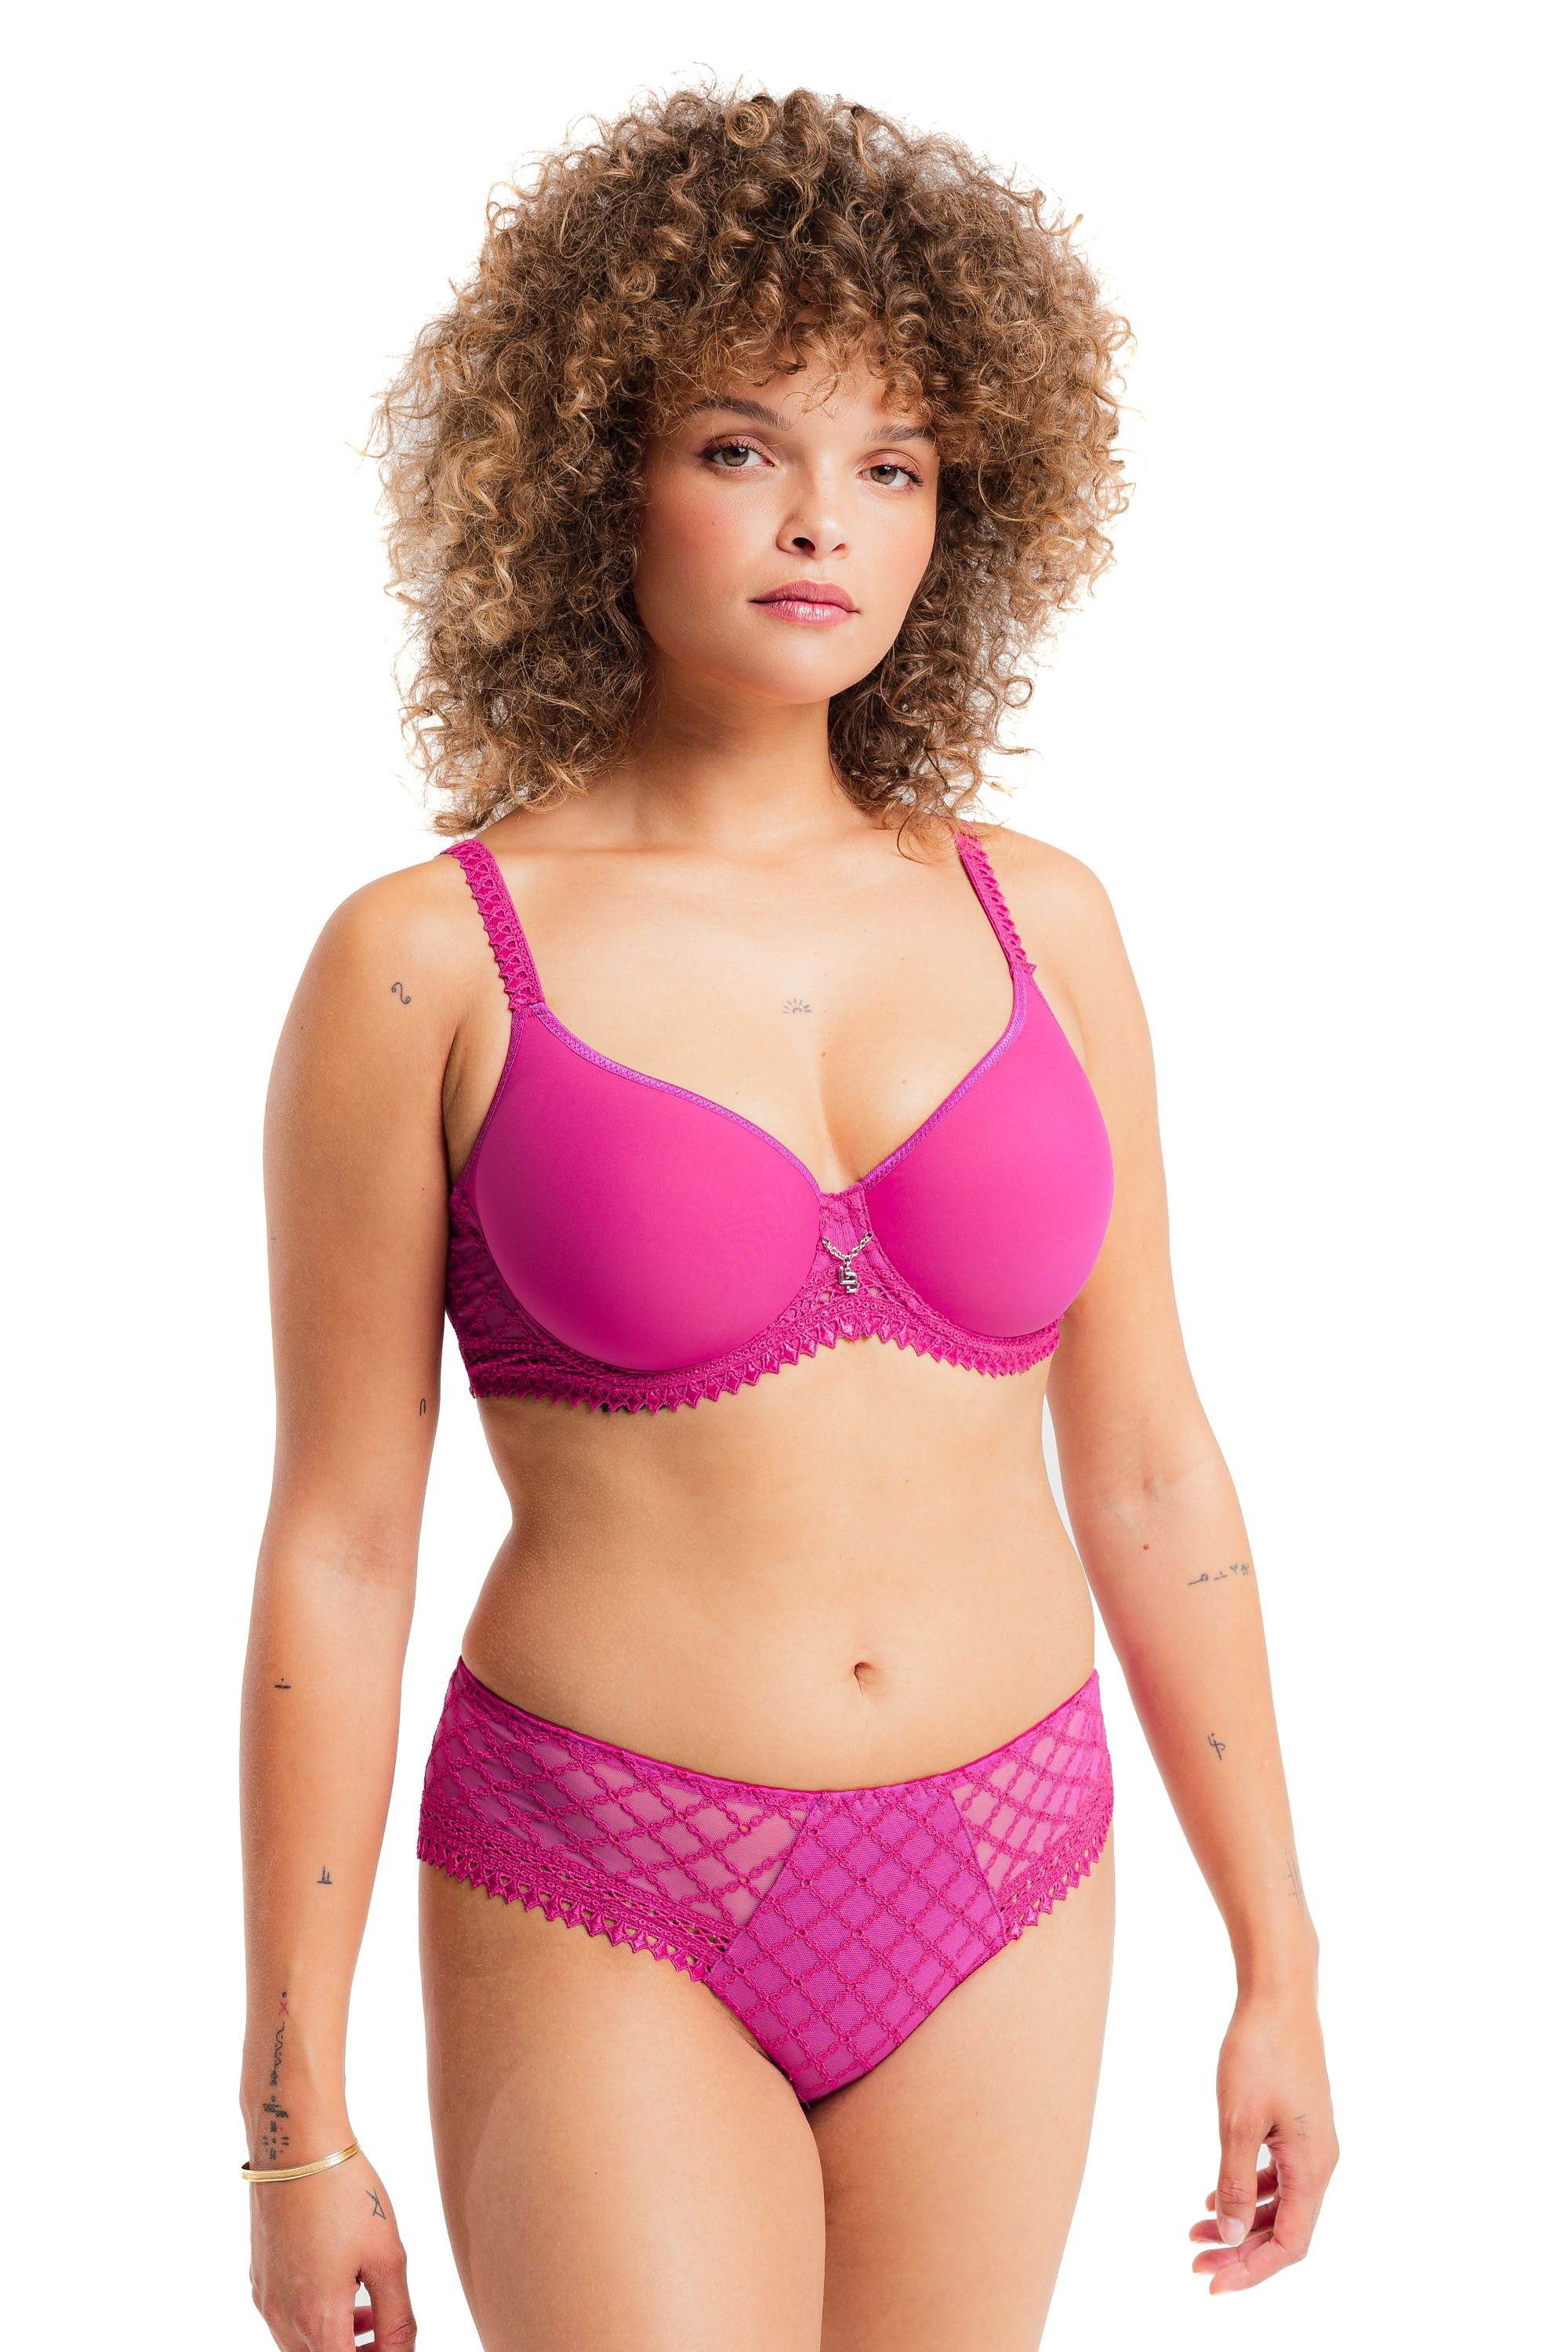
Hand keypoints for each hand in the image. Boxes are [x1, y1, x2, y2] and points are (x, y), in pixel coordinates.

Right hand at [248, 2145, 415, 2347]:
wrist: (296, 2146)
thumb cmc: (344, 2193)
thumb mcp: (387, 2257)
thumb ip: (397, 2318)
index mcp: (316, 2319)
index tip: (393, 2344)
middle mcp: (283, 2317)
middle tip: (386, 2333)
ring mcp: (267, 2298)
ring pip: (301, 2344)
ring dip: (337, 2338)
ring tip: (369, 2310)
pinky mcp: (260, 2276)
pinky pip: (286, 2317)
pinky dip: (315, 2317)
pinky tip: (340, 2285)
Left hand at [1189, 1984, 1337, 2293]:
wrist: (1279, 1996)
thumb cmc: (1259, 2052)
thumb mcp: (1238, 2122)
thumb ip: (1236, 2183)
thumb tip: (1234, 2238)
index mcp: (1313, 2167)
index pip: (1290, 2243)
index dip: (1252, 2269)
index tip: (1211, 2279)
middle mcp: (1320, 2161)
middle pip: (1286, 2228)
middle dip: (1241, 2250)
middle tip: (1195, 2258)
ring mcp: (1311, 2142)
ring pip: (1280, 2203)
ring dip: (1241, 2221)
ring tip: (1196, 2228)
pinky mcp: (1297, 2124)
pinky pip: (1277, 2175)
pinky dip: (1249, 2191)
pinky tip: (1213, 2194)